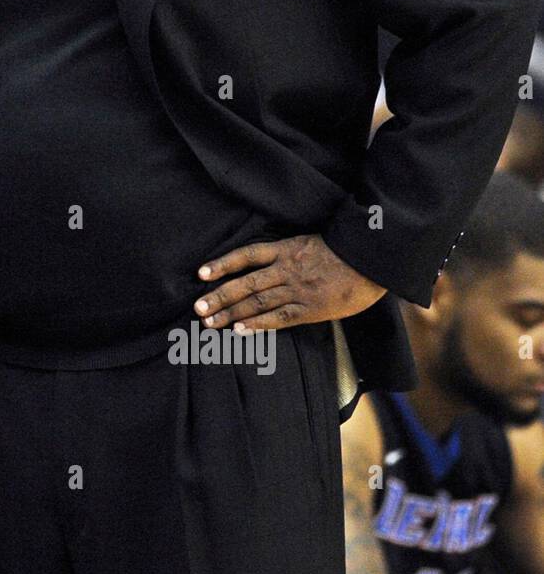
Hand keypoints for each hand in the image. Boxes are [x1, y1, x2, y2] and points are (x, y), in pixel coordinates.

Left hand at [194, 233, 384, 331]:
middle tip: (198, 308)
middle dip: (219, 296)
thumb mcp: (312, 242)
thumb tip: (267, 263)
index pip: (247, 255)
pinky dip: (258, 325)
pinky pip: (280, 318)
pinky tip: (239, 331)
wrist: (376, 259)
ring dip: (232, 313)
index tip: (201, 273)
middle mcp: (287, 268)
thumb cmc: (346, 249)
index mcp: (287, 248)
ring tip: (210, 323)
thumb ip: (288, 252)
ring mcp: (298, 289)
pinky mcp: (311, 308)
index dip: (222, 264)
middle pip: (246, 282)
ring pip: (258, 302)